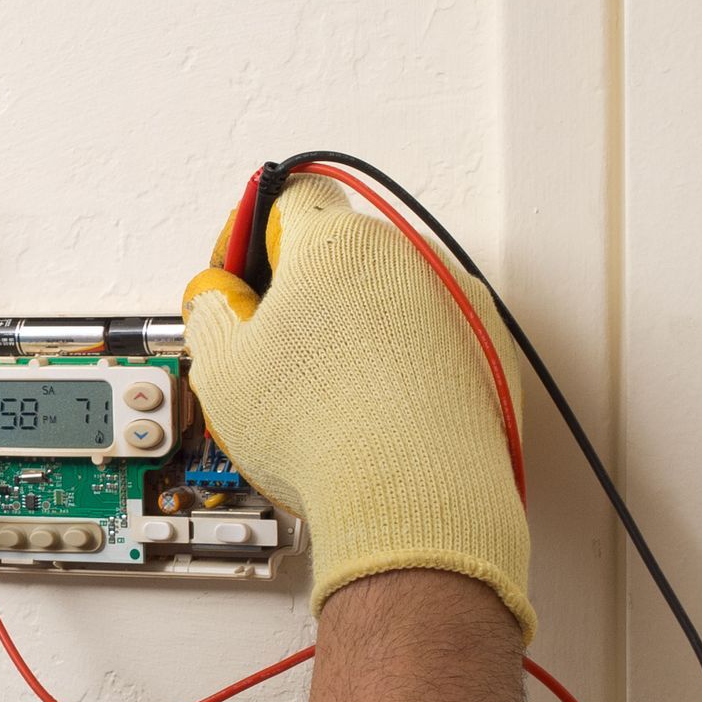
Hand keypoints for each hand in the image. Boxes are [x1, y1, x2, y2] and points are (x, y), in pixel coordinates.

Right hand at [180, 174, 534, 639]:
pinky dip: (403, 364)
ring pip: (390, 298)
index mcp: (339, 243)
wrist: (415, 502)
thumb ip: (209, 309)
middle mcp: (410, 258)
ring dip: (356, 327)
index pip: (286, 199)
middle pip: (341, 251)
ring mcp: (460, 306)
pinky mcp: (491, 355)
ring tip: (327, 394)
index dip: (250, 240)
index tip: (239, 281)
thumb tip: (218, 299)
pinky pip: (434, 341)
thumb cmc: (324, 434)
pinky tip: (372, 412)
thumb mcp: (222, 367)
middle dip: (303, 291)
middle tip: (273, 347)